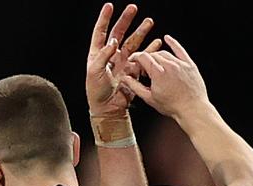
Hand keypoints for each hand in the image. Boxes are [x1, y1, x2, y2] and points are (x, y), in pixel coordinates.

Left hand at [86, 3, 162, 117]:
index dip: (104, 19)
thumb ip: (103, 56)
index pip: (100, 32)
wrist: (107, 108)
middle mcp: (110, 55)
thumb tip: (113, 42)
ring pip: (134, 42)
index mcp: (97, 54)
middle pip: (119, 33)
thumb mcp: (95, 73)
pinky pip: (144, 57)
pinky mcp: (133, 70)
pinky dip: (151, 50)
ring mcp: (123, 62)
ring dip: (141, 32)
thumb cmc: (96, 92)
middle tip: (134, 8)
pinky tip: (157, 42)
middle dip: (126, 20)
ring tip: (149, 21)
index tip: (109, 6)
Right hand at [122, 36, 209, 119]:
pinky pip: (180, 50)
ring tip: (154, 65)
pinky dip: (173, 43)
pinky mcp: (189, 64)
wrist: (193, 108)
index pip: (143, 57)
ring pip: (164, 53)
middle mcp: (169, 65)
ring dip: (156, 56)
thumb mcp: (149, 98)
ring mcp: (180, 64)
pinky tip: (167, 38)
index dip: (135, 57)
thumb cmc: (172, 106)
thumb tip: (125, 79)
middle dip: (145, 59)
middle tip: (143, 69)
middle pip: (153, 55)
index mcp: (158, 73)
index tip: (132, 60)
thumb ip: (135, 87)